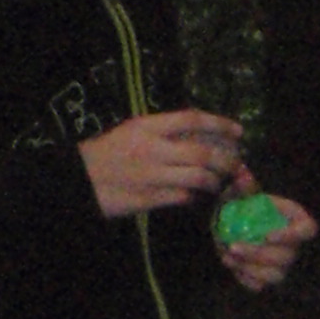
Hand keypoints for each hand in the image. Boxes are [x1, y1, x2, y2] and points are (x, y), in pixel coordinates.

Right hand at [80, 109, 243, 219]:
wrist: (80, 180)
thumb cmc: (109, 153)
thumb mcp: (133, 132)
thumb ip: (166, 133)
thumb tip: (206, 136)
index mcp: (146, 127)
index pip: (191, 119)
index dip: (220, 124)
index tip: (239, 131)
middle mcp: (151, 149)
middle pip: (203, 153)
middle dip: (227, 160)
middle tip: (237, 164)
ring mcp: (152, 176)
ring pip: (200, 178)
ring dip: (216, 181)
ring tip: (220, 181)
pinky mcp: (150, 199)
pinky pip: (186, 197)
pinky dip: (198, 196)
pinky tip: (200, 195)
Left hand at [216, 170, 314, 291]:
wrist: (229, 225)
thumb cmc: (241, 206)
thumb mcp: (242, 193)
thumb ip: (245, 185)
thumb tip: (241, 173)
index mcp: (296, 222)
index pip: (307, 231)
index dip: (290, 236)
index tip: (266, 235)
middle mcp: (294, 247)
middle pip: (287, 257)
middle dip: (259, 254)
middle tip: (234, 247)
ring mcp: (282, 266)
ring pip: (275, 275)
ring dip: (250, 268)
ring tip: (229, 256)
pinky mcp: (266, 279)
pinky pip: (260, 286)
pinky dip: (245, 278)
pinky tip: (232, 266)